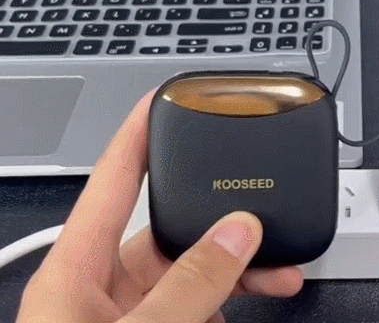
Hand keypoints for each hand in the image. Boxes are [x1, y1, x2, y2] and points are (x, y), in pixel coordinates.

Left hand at [15, 90, 302, 322]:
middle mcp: (101, 288)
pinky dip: (230, 301)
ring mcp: (128, 315)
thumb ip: (189, 285)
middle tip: (264, 218)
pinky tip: (253, 303)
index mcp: (77, 271)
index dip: (138, 134)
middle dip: (221, 222)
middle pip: (166, 228)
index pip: (110, 181)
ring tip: (280, 273)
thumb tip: (236, 233)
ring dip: (238, 268)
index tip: (165, 99)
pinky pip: (197, 306)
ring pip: (192, 272)